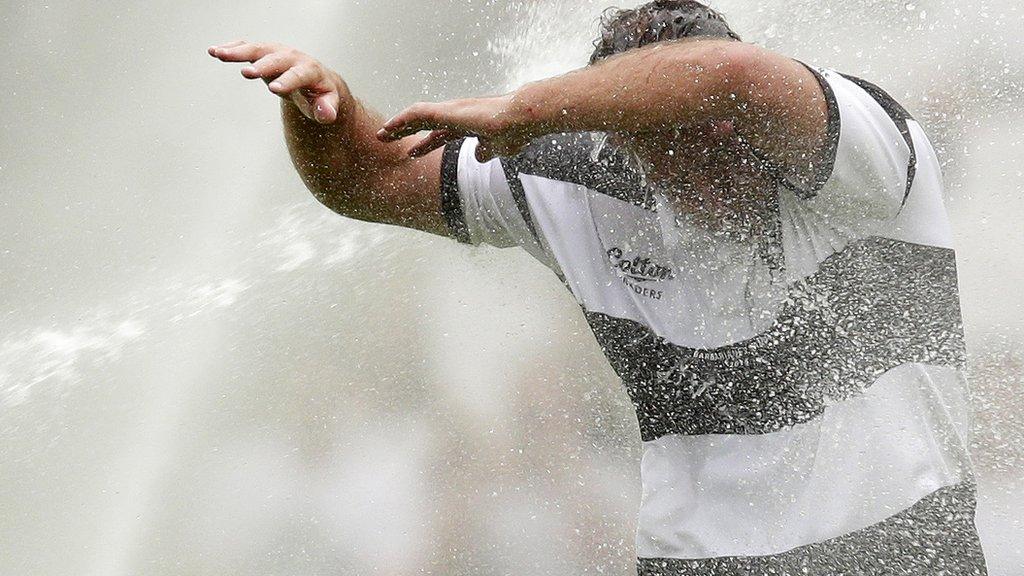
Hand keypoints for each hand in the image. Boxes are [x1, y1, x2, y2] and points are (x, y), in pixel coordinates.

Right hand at [208, 40, 341, 123]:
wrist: (316, 80)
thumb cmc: (321, 96)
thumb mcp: (327, 105)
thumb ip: (327, 110)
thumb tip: (326, 114)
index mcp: (310, 71)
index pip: (299, 75)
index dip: (287, 82)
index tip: (274, 89)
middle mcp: (293, 57)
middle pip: (276, 59)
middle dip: (262, 66)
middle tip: (246, 73)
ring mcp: (278, 53)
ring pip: (258, 49)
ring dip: (238, 51)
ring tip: (218, 54)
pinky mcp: (265, 53)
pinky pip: (248, 47)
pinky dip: (232, 48)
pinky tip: (215, 51)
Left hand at [376, 95, 530, 161]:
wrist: (519, 119)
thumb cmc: (514, 132)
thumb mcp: (497, 148)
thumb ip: (486, 151)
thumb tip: (478, 156)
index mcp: (467, 124)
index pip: (440, 133)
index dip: (425, 144)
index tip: (410, 152)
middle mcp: (456, 114)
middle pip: (424, 123)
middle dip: (404, 132)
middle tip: (386, 139)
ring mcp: (450, 111)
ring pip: (416, 116)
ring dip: (398, 125)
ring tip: (381, 134)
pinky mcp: (446, 111)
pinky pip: (416, 114)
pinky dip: (401, 119)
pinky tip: (389, 126)